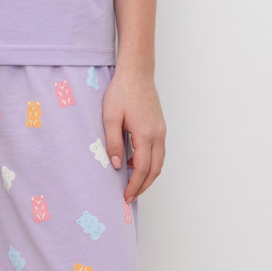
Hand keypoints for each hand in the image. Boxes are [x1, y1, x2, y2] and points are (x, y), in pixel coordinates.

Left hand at [102, 67, 165, 201]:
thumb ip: (113, 142)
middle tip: (130, 197)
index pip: (142, 168)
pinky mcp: (160, 127)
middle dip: (143, 186)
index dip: (134, 185)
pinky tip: (134, 164)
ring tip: (133, 185)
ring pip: (159, 162)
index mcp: (145, 134)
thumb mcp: (110, 117)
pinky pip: (158, 152)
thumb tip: (117, 166)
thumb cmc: (121, 92)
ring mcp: (161, 131)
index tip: (125, 197)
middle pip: (155, 169)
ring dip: (148, 176)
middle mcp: (158, 135)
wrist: (136, 73)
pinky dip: (150, 163)